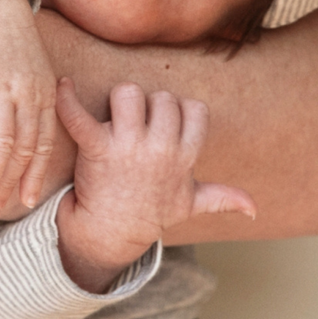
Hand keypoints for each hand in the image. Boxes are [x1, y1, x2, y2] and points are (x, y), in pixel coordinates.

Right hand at [0, 0, 56, 211]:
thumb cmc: (5, 35)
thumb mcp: (31, 68)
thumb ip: (31, 99)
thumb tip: (23, 129)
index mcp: (43, 93)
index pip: (42, 144)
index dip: (35, 174)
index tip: (26, 199)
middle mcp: (27, 94)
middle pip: (22, 149)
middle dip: (10, 182)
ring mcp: (1, 86)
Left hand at [54, 77, 254, 291]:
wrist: (110, 233)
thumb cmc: (149, 213)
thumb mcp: (189, 205)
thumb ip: (222, 198)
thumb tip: (254, 208)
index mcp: (183, 157)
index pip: (194, 109)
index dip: (179, 109)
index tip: (165, 123)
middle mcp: (160, 149)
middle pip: (161, 97)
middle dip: (149, 104)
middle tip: (136, 124)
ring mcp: (128, 148)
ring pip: (129, 93)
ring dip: (120, 100)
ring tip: (114, 117)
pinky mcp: (96, 148)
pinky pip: (79, 115)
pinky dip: (67, 98)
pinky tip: (64, 85)